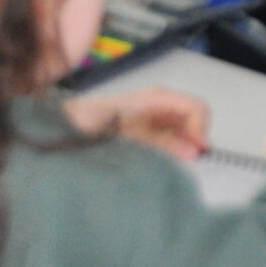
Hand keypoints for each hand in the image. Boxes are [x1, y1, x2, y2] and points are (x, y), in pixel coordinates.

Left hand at [68, 88, 211, 160]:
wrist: (64, 127)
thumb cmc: (96, 122)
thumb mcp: (131, 132)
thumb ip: (164, 142)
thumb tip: (196, 153)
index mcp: (160, 98)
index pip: (198, 109)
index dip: (202, 132)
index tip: (197, 157)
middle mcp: (162, 106)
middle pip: (194, 122)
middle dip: (195, 144)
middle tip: (186, 167)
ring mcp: (155, 119)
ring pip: (184, 135)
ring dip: (184, 151)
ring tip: (172, 168)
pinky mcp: (148, 134)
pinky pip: (171, 143)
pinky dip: (172, 155)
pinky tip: (160, 166)